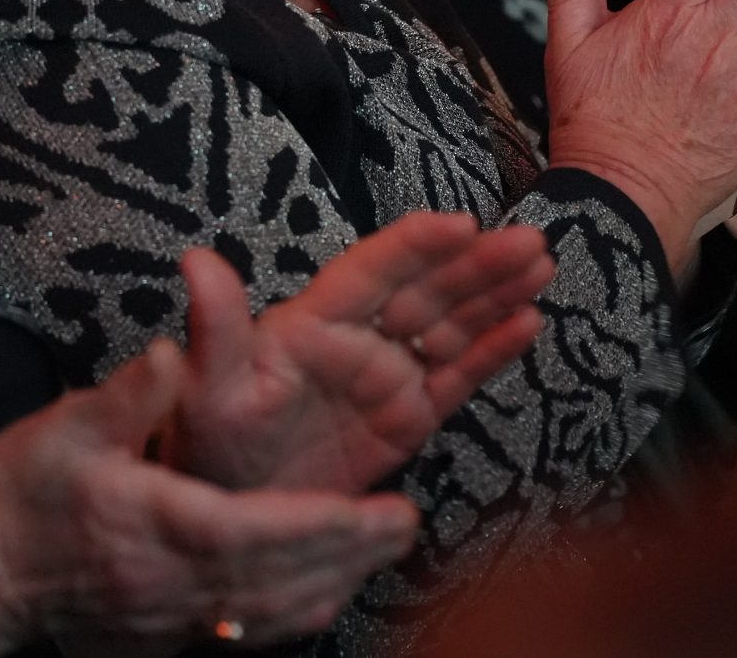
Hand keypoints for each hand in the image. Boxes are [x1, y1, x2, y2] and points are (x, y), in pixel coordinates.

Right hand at [0, 341, 421, 657]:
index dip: (330, 526)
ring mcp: (169, 621)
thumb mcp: (64, 427)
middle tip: (409, 525)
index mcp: (156, 526)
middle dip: (352, 554)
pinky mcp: (161, 638)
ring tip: (380, 552)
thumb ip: (131, 394)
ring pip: (271, 614)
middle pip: (283, 579)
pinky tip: (319, 594)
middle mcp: (172, 585)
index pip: (262, 532)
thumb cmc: (14, 497)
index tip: (385, 510)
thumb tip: (180, 351)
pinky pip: (243, 635)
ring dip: (333, 584)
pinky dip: (292, 614)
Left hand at [168, 213, 553, 493]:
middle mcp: (356, 341)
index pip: (371, 271)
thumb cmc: (207, 444)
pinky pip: (456, 379)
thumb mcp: (207, 388)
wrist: (227, 515)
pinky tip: (527, 324)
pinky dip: (492, 352)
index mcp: (312, 323)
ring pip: (450, 326)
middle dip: (476, 265)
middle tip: (528, 241)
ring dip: (495, 296)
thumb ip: (215, 327)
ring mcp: (386, 379)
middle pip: (425, 291)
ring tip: (540, 265)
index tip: (461, 221)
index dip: (416, 245)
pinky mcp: (406, 420)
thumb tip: (196, 260)